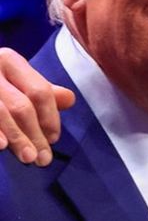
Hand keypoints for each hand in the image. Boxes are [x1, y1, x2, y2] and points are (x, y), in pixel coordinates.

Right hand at [0, 47, 74, 165]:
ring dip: (17, 138)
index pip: (39, 92)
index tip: (53, 138)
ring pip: (1, 113)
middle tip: (44, 159)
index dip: (50, 117)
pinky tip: (1, 146)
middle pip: (21, 106)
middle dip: (35, 135)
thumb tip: (69, 99)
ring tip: (29, 158)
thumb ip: (42, 93)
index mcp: (9, 61)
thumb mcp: (18, 82)